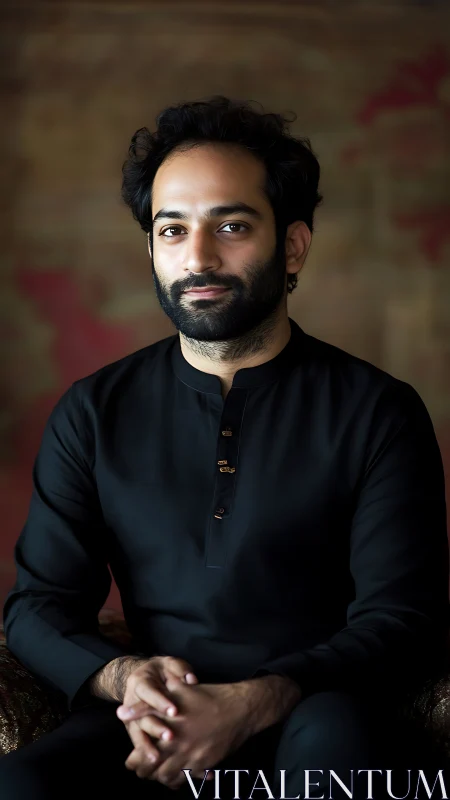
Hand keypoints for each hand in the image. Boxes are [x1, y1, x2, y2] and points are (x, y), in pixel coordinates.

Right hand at [116, 655, 199, 764]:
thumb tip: (191, 680)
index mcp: (139, 681)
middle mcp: (131, 700)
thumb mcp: (170, 664)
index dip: (160, 702)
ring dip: (146, 746)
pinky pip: (137, 742)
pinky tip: (153, 763)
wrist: (145, 676)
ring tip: (157, 757)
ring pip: (136, 732)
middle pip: (140, 716)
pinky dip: (143, 753)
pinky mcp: (133, 728)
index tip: (174, 711)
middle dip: (155, 727)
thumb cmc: (162, 671)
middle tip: (170, 737)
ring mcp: (130, 716)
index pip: (148, 692)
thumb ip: (179, 670)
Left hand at [123, 671, 253, 788]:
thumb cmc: (206, 696)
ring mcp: (192, 756)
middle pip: (152, 770)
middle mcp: (178, 745)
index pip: (141, 753)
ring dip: (160, 777)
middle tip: (142, 768)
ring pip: (167, 778)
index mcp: (167, 728)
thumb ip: (146, 705)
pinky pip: (187, 780)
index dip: (133, 760)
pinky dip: (179, 781)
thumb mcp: (175, 692)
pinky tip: (178, 776)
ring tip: (157, 772)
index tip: (130, 760)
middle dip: (144, 771)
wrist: (238, 708)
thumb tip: (121, 711)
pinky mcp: (204, 764)